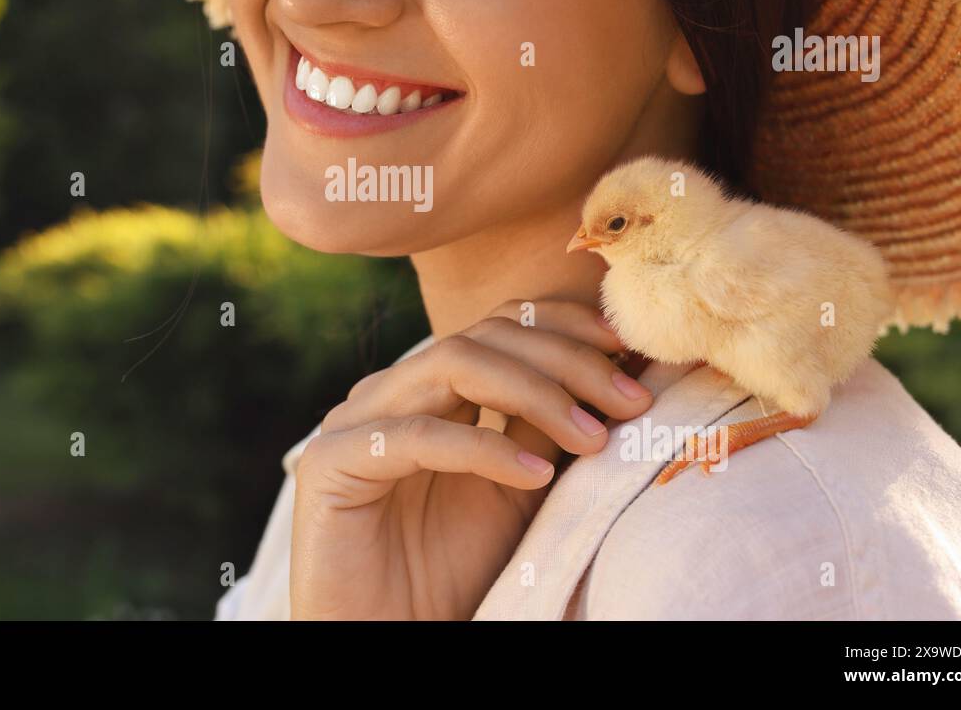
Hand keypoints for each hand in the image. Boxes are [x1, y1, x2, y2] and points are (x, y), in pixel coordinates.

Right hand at [289, 300, 655, 619]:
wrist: (389, 636)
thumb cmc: (451, 570)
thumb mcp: (518, 485)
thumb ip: (545, 426)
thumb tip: (613, 372)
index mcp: (428, 387)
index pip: (498, 324)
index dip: (564, 325)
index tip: (628, 350)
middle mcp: (389, 391)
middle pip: (483, 336)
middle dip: (567, 361)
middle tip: (631, 401)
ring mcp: (354, 420)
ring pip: (452, 364)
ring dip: (536, 393)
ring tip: (593, 438)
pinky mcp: (330, 462)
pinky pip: (417, 436)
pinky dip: (484, 448)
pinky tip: (534, 477)